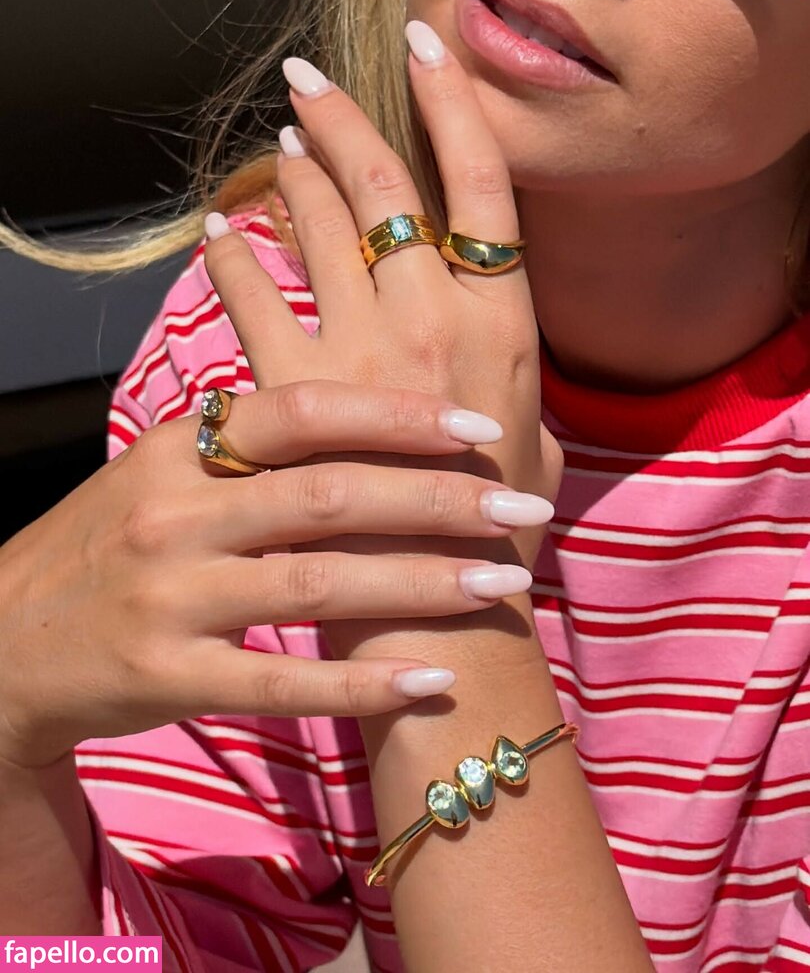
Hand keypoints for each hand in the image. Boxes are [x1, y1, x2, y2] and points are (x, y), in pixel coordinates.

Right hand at [0, 383, 539, 770]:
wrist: (8, 637)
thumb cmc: (110, 540)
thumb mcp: (164, 465)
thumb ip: (254, 440)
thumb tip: (364, 403)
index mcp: (183, 446)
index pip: (304, 414)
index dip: (397, 417)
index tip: (479, 429)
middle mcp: (178, 513)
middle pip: (331, 497)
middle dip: (439, 501)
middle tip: (520, 509)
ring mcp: (171, 597)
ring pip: (318, 585)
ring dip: (424, 584)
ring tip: (505, 584)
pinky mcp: (168, 676)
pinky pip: (280, 683)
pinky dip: (361, 684)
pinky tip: (431, 680)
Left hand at [204, 24, 562, 568]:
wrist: (442, 613)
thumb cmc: (496, 530)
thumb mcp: (532, 437)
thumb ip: (505, 375)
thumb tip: (484, 341)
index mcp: (503, 325)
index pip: (484, 186)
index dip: (452, 106)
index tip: (424, 49)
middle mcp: (433, 324)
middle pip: (385, 191)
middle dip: (346, 125)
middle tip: (314, 82)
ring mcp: (361, 356)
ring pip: (317, 232)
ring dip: (292, 182)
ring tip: (278, 150)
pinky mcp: (297, 399)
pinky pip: (254, 302)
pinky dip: (234, 260)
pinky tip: (222, 233)